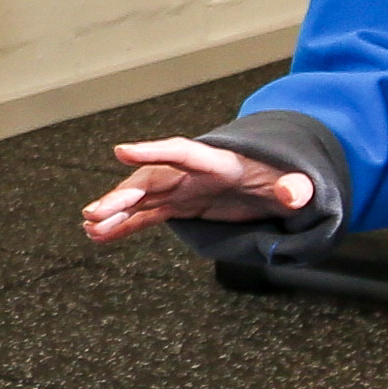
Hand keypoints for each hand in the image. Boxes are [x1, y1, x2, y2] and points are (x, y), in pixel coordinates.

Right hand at [80, 137, 314, 246]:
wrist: (279, 183)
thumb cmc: (284, 177)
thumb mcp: (297, 183)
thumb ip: (294, 186)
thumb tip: (292, 192)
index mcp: (218, 162)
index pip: (181, 153)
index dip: (151, 151)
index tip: (121, 152)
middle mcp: (192, 174)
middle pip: (151, 181)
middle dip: (121, 195)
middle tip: (95, 212)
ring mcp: (183, 190)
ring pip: (141, 199)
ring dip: (114, 212)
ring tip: (90, 227)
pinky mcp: (181, 206)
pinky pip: (147, 215)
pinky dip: (125, 225)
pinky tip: (102, 236)